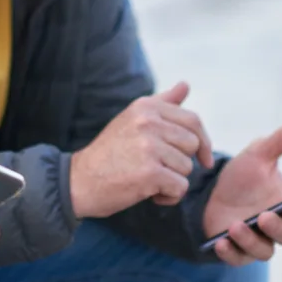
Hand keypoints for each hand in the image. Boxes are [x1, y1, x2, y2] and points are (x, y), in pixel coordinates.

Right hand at [70, 81, 214, 218]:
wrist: (79, 180)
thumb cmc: (109, 153)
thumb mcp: (132, 120)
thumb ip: (161, 103)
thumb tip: (185, 84)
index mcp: (145, 107)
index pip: (192, 120)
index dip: (202, 142)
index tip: (201, 158)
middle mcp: (147, 122)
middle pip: (193, 145)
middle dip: (181, 161)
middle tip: (157, 167)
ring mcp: (148, 146)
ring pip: (187, 168)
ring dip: (172, 180)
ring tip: (147, 179)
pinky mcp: (150, 172)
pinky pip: (180, 187)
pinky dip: (169, 196)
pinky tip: (149, 194)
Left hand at [203, 111, 281, 265]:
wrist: (205, 191)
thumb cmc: (240, 175)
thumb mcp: (260, 153)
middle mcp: (276, 225)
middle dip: (278, 228)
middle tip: (263, 216)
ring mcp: (256, 240)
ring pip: (264, 251)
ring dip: (251, 241)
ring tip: (234, 226)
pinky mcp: (234, 250)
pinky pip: (237, 259)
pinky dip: (231, 253)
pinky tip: (221, 242)